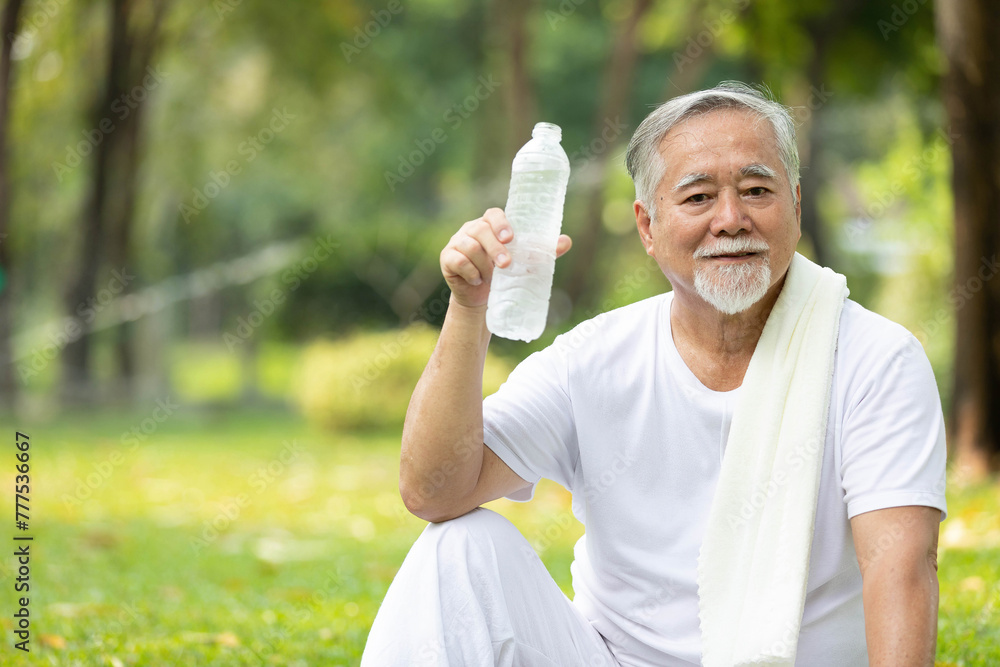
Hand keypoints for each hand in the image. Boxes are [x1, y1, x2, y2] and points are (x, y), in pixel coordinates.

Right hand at [440, 208, 571, 309]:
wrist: (481, 298)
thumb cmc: (503, 275)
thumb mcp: (524, 263)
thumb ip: (542, 252)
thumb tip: (566, 241)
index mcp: (489, 225)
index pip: (493, 214)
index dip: (501, 223)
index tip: (511, 238)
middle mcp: (471, 230)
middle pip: (480, 230)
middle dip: (494, 248)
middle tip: (506, 265)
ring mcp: (457, 243)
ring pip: (469, 246)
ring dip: (483, 263)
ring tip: (492, 277)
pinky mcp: (447, 258)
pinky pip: (457, 261)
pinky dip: (470, 272)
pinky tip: (477, 280)